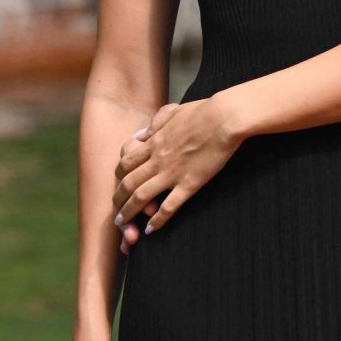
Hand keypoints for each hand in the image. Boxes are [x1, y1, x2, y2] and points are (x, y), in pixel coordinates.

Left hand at [112, 95, 239, 240]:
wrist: (224, 117)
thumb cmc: (204, 111)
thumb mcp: (174, 111)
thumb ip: (156, 123)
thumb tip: (142, 133)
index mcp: (155, 142)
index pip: (127, 162)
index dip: (119, 176)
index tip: (119, 184)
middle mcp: (158, 159)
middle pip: (128, 183)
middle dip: (118, 199)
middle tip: (116, 211)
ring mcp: (172, 172)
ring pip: (141, 197)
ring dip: (129, 212)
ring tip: (124, 225)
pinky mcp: (189, 183)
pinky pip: (169, 206)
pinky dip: (157, 220)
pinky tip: (151, 229)